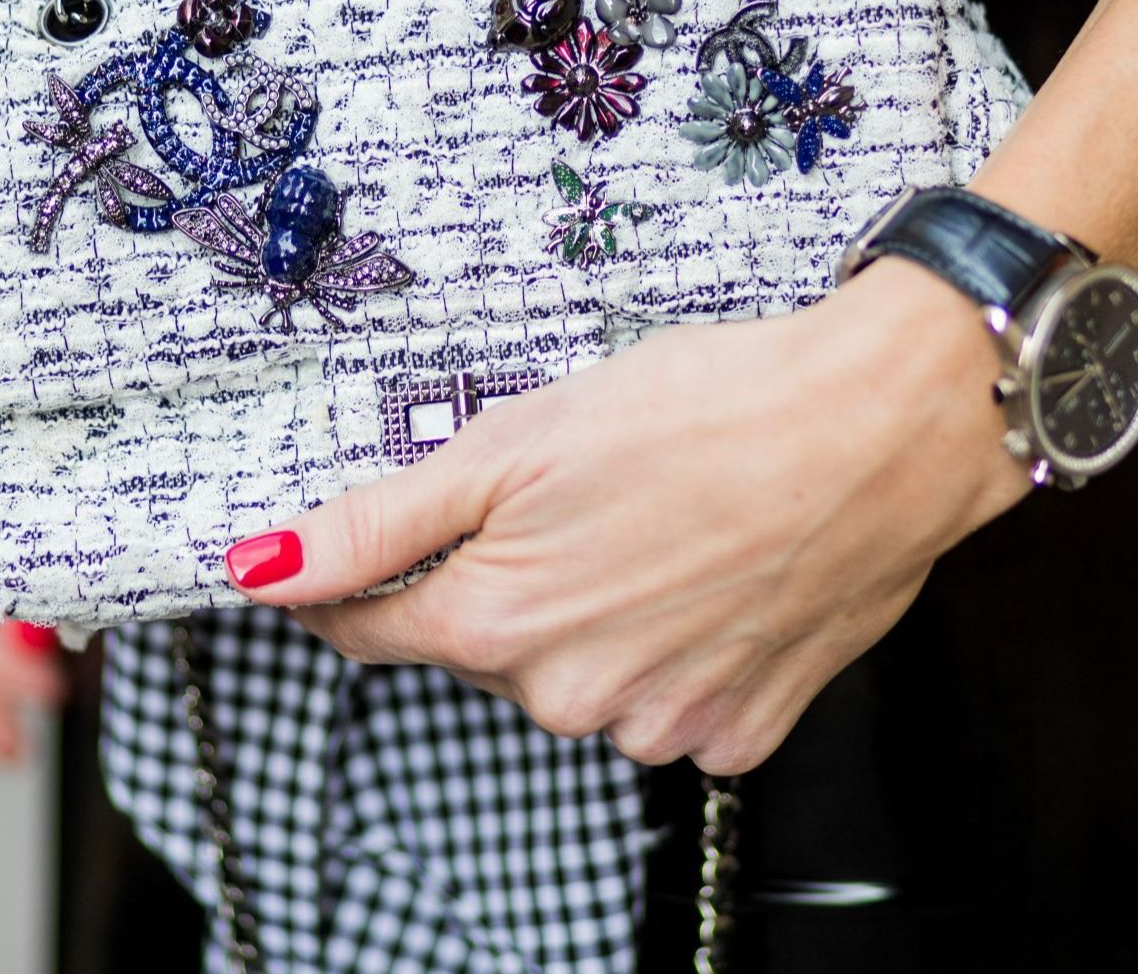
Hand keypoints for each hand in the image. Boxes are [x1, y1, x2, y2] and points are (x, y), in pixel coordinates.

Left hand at [233, 261, 1027, 773]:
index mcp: (496, 626)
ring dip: (588, 616)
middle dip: (493, 578)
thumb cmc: (708, 407)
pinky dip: (674, 650)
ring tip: (652, 524)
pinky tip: (710, 578)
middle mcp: (570, 699)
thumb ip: (378, 521)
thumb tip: (257, 566)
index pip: (362, 627)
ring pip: (575, 677)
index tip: (338, 548)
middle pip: (479, 647)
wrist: (881, 426)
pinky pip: (669, 702)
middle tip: (562, 493)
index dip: (339, 581)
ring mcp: (660, 725)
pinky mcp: (741, 731)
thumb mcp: (514, 440)